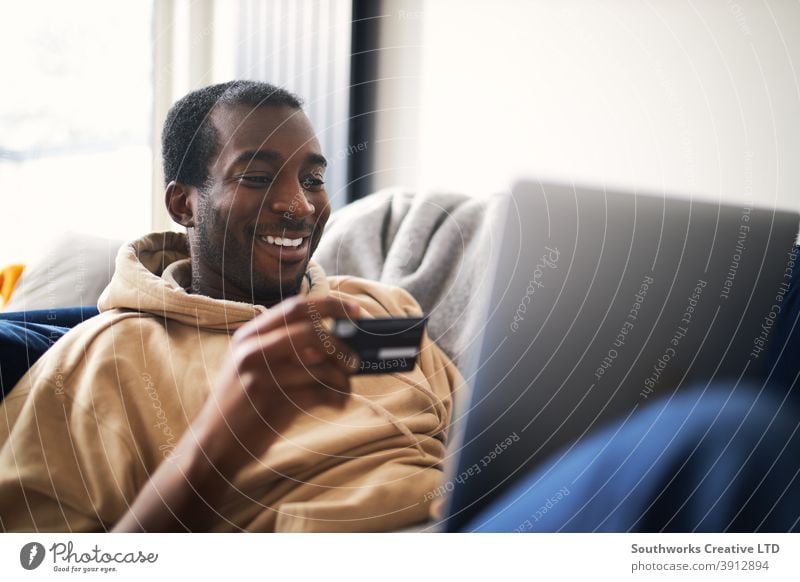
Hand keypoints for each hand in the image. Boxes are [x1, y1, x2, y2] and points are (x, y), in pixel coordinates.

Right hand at [192, 295, 360, 477]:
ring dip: (342, 379)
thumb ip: (285, 347)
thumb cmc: (243, 402)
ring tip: (344, 390)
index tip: (357, 311)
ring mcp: (262, 377)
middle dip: (341, 345)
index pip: (296, 307)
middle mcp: (252, 351)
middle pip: (311, 331)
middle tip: (353, 361)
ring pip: (321, 366)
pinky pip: (320, 393)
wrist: (214, 444)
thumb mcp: (251, 364)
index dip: (332, 305)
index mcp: (249, 335)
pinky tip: (338, 403)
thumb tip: (336, 338)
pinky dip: (338, 398)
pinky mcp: (273, 405)